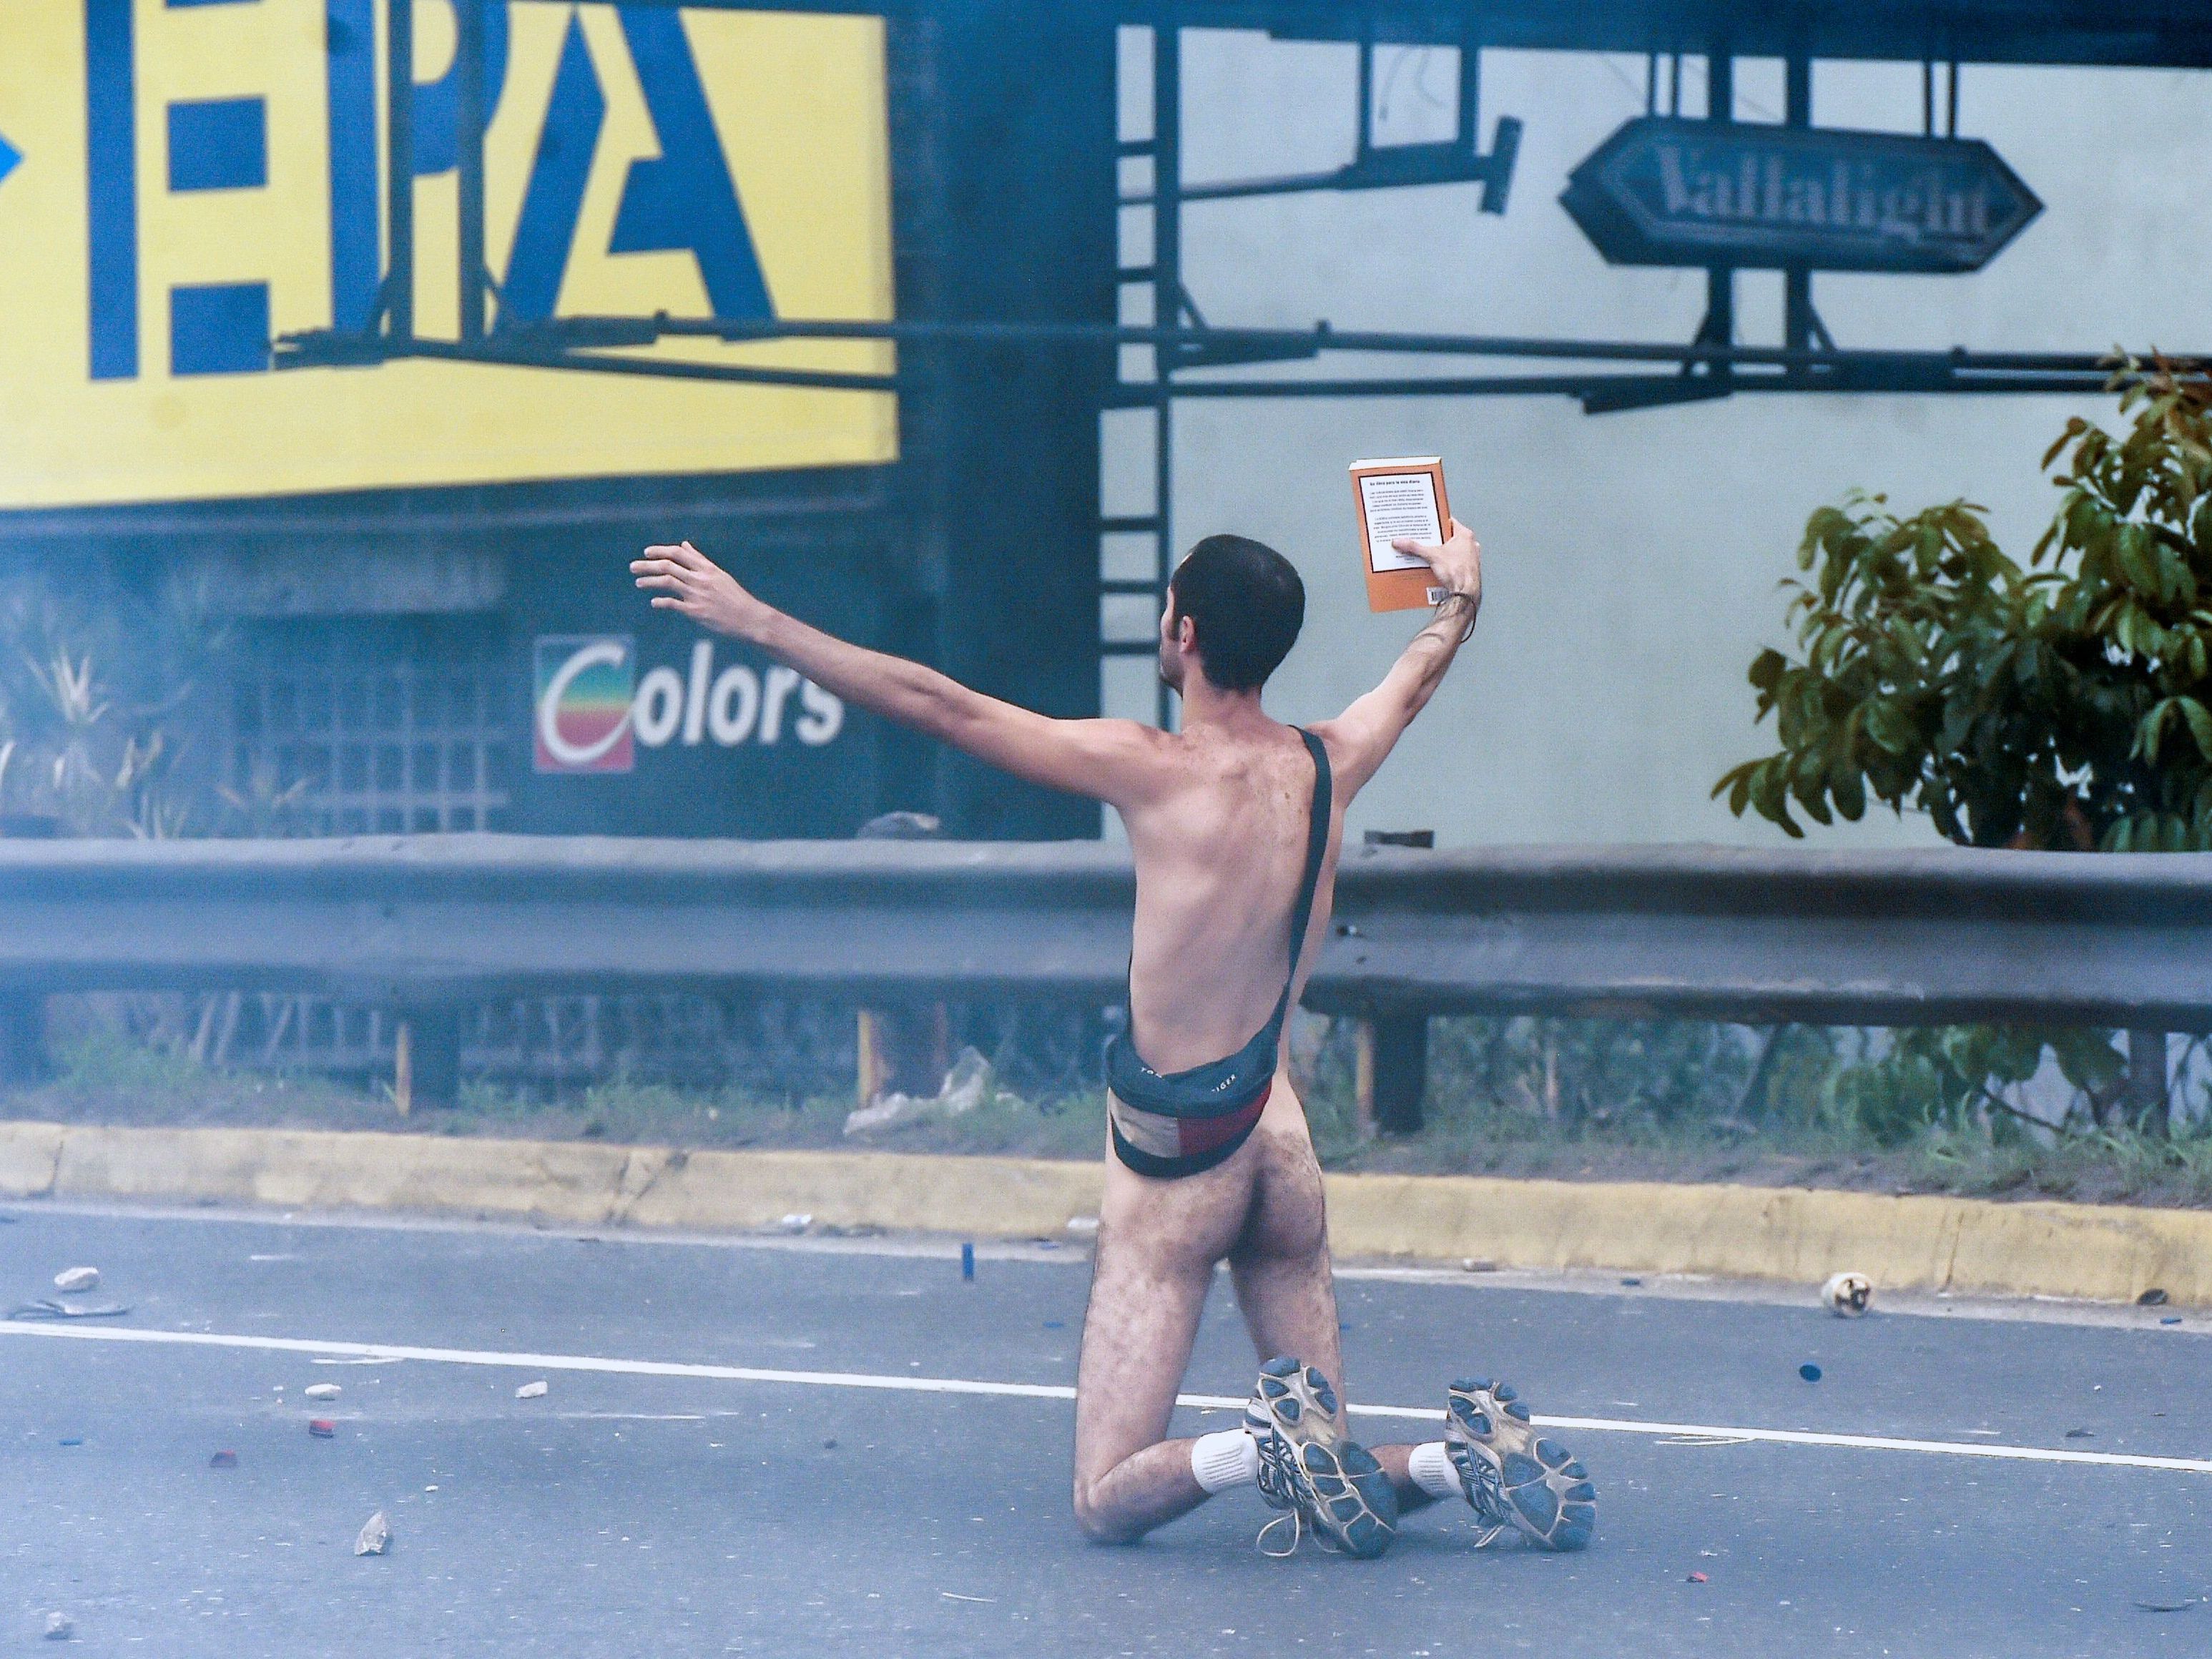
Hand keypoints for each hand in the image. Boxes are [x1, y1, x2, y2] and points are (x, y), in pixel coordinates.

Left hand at [631, 541, 765, 638]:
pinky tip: (654, 602)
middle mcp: (700, 579)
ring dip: (649, 581)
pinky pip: (673, 604)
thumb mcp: (718, 574)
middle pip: (668, 566)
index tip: (647, 553)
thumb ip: (699, 559)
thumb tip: (684, 544)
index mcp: (706, 568)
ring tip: (638, 582)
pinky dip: (661, 602)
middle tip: (633, 567)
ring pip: (667, 582)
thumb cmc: (734, 596)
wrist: (749, 617)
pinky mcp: (696, 612)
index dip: (659, 551)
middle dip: (647, 565)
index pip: (678, 553)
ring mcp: (697, 595)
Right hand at [1392, 516, 1481, 606]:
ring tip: (1428, 555)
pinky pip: (1453, 561)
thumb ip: (1414, 548)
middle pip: (1448, 537)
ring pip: (1451, 550)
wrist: (1466, 593)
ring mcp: (1471, 556)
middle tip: (1424, 541)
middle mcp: (1470, 544)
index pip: (1448, 522)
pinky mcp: (1468, 568)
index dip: (1436, 522)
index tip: (1426, 524)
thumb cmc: (1458, 573)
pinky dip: (1444, 563)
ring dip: (1440, 553)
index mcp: (1465, 535)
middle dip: (1435, 540)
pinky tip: (1435, 567)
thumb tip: (1401, 542)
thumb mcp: (1431, 556)